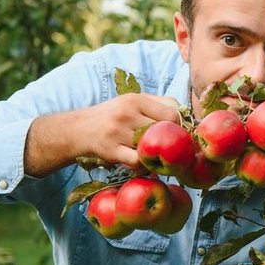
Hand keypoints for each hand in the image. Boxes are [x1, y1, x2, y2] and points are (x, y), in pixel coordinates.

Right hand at [24, 93, 180, 177]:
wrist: (78, 129)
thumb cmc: (113, 117)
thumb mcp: (133, 102)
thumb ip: (159, 104)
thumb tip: (186, 115)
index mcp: (136, 99)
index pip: (172, 113)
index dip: (177, 126)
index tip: (175, 134)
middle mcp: (127, 113)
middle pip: (163, 130)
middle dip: (168, 142)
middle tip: (167, 148)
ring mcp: (118, 131)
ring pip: (151, 147)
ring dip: (154, 155)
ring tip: (152, 155)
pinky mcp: (110, 149)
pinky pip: (138, 161)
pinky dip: (143, 165)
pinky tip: (140, 163)